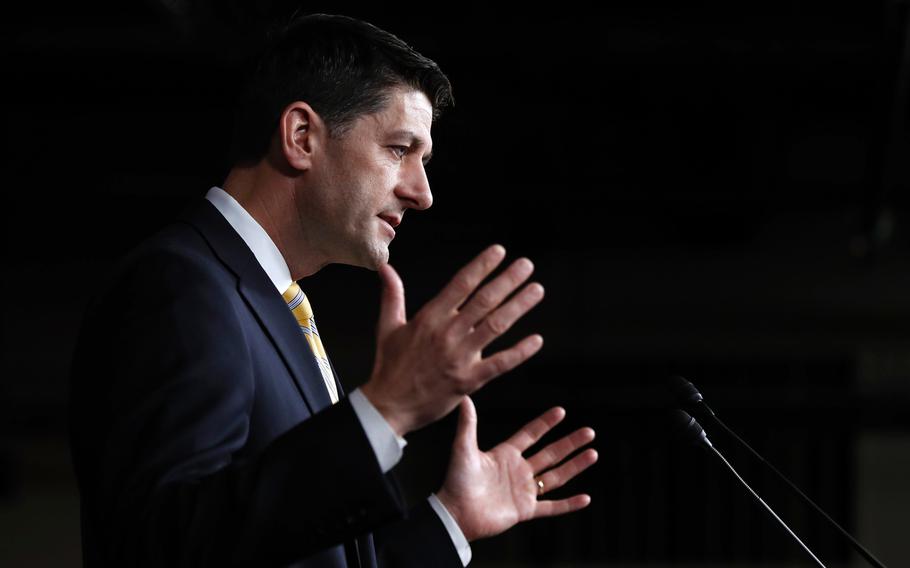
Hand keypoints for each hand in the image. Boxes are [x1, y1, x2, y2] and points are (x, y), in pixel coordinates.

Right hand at [361, 245, 543, 435]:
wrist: (389, 406)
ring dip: (519, 306)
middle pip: (484, 301)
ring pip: (496, 326)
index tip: (499, 251)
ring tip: (536, 290)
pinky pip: (500, 363)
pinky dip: (519, 352)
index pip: (461, 284)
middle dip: (508, 280)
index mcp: (429, 318)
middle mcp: (447, 334)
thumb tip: (385, 267)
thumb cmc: (389, 367)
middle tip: (527, 265)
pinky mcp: (468, 381)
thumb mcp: (387, 326)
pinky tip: (536, 340)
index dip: (482, 266)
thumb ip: (392, 294)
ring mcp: (460, 357)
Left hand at [436, 397, 597, 541]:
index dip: (545, 423)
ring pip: (556, 477)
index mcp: (505, 455)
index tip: (561, 411)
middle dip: (570, 443)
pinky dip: (569, 504)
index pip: (530, 435)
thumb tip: (465, 399)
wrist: (456, 514)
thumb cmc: (456, 482)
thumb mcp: (463, 449)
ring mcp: (523, 491)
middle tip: (589, 432)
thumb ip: (468, 425)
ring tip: (593, 454)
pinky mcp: (525, 510)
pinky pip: (552, 507)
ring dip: (575, 466)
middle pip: (550, 454)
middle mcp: (518, 471)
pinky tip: (586, 498)